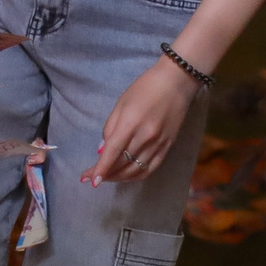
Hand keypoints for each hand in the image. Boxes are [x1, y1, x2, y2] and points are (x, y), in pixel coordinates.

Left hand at [84, 58, 201, 186]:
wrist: (176, 84)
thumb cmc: (144, 88)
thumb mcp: (121, 103)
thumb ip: (110, 128)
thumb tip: (102, 150)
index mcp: (130, 123)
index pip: (113, 152)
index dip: (101, 168)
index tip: (90, 180)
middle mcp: (145, 137)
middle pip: (123, 164)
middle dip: (106, 174)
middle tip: (92, 178)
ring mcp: (159, 144)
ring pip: (136, 170)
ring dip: (120, 177)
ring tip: (106, 178)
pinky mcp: (168, 148)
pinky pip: (151, 168)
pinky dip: (137, 175)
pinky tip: (126, 176)